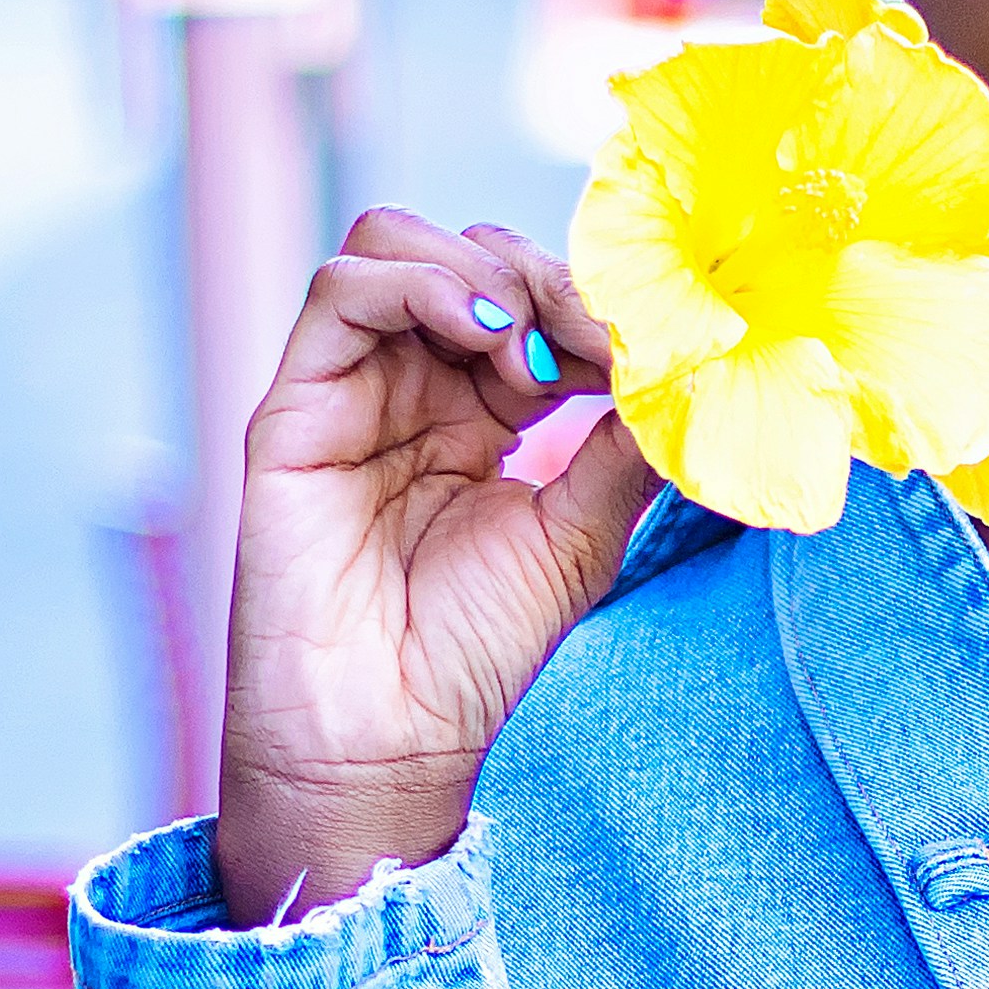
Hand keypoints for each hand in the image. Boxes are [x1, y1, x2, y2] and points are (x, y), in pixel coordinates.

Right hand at [215, 211, 654, 916]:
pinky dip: (417, 282)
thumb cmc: (477, 654)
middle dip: (546, 278)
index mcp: (485, 411)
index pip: (534, 300)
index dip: (592, 302)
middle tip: (599, 338)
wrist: (390, 743)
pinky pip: (341, 291)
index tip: (652, 341)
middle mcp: (414, 387)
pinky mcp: (295, 409)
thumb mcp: (584, 533)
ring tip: (533, 348)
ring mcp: (352, 391)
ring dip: (481, 270)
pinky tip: (483, 332)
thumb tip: (692, 367)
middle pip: (471, 255)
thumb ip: (625, 444)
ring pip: (396, 245)